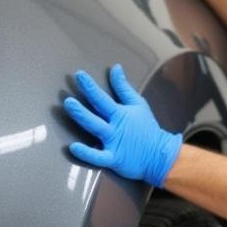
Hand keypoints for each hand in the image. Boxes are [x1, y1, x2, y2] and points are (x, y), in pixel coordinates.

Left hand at [64, 65, 181, 186]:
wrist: (160, 155)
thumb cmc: (146, 127)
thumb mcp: (137, 104)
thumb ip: (123, 87)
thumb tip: (115, 67)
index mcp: (120, 113)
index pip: (102, 98)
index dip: (90, 87)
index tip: (79, 75)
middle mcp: (115, 127)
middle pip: (96, 112)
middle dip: (82, 104)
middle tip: (67, 97)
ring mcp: (114, 143)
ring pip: (95, 128)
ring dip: (82, 117)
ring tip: (69, 107)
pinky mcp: (114, 159)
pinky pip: (98, 157)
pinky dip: (87, 153)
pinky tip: (73, 147)